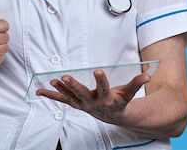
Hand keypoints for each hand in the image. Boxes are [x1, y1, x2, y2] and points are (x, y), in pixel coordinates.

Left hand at [36, 70, 150, 123]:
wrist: (112, 116)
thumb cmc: (119, 102)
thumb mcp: (128, 94)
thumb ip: (136, 84)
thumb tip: (147, 75)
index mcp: (106, 99)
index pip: (104, 88)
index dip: (101, 80)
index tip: (98, 71)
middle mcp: (93, 102)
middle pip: (82, 93)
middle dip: (73, 85)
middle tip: (66, 76)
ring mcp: (82, 104)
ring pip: (70, 96)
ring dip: (61, 89)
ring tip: (53, 80)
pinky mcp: (75, 104)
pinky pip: (61, 100)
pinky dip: (50, 95)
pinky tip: (39, 91)